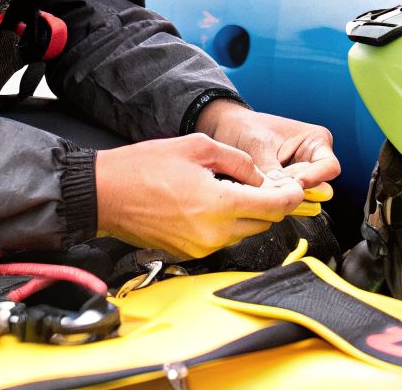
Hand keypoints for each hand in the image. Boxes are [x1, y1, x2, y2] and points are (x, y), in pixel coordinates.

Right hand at [92, 133, 303, 258]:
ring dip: (246, 212)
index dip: (291, 195)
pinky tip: (209, 201)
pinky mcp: (189, 253)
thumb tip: (261, 177)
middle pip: (264, 222)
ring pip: (244, 232)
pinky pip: (222, 238)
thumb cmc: (144, 167)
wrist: (105, 194)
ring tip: (228, 187)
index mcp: (219, 205)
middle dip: (268, 202)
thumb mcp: (198, 147)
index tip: (296, 186)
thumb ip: (239, 162)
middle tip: (260, 181)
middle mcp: (214, 233)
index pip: (275, 207)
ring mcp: (201, 247)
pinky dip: (225, 222)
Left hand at [196, 99, 340, 188]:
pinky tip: (260, 193)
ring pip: (303, 193)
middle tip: (276, 192)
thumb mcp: (258, 148)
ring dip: (285, 195)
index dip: (314, 179)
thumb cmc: (246, 128)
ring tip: (264, 191)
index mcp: (316, 140)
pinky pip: (288, 196)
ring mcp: (300, 172)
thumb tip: (281, 195)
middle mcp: (312, 157)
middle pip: (318, 184)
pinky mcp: (286, 183)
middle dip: (298, 190)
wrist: (227, 127)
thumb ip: (272, 173)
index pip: (329, 167)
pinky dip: (276, 197)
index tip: (293, 185)